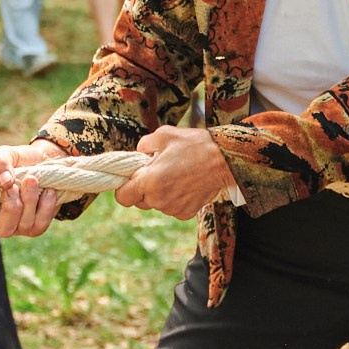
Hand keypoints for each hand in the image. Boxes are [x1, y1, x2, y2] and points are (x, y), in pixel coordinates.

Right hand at [0, 140, 70, 241]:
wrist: (44, 161)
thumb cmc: (18, 161)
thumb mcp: (5, 155)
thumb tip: (5, 181)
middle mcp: (0, 222)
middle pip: (2, 230)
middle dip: (10, 207)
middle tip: (13, 186)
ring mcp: (20, 227)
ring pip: (23, 226)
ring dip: (28, 200)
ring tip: (32, 179)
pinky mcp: (38, 225)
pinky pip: (41, 223)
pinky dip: (46, 205)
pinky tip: (48, 190)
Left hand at [113, 125, 234, 220]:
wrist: (225, 159)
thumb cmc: (194, 145)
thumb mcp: (163, 135)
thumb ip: (144, 145)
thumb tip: (139, 153)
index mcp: (149, 182)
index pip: (122, 197)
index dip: (124, 187)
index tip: (133, 177)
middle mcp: (159, 200)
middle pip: (139, 201)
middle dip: (144, 188)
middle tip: (158, 170)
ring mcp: (173, 209)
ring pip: (156, 204)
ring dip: (160, 192)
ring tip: (175, 174)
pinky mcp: (186, 213)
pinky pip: (172, 207)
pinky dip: (175, 198)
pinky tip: (185, 183)